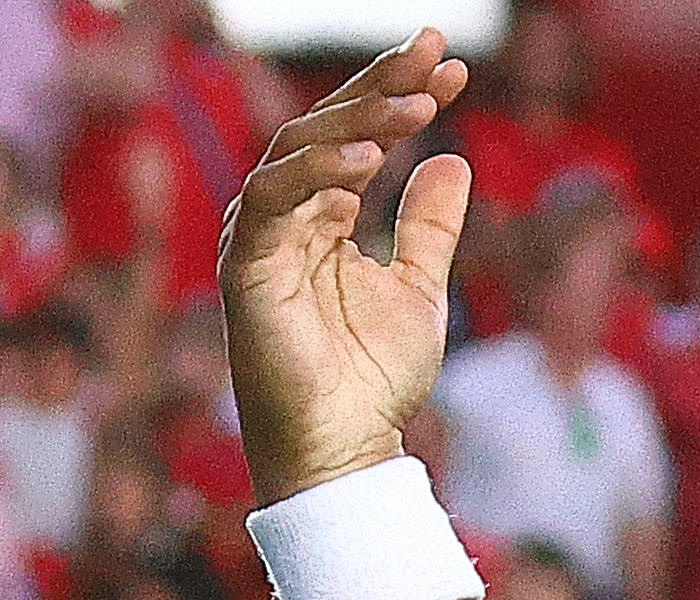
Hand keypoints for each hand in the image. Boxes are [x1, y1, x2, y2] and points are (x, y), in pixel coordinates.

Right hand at [222, 33, 473, 501]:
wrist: (345, 447)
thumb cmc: (372, 378)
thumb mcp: (419, 288)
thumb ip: (430, 226)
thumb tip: (453, 159)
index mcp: (319, 214)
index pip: (358, 134)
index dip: (399, 93)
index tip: (453, 63)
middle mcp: (283, 215)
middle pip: (327, 127)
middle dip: (382, 86)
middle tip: (435, 53)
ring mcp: (260, 237)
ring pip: (299, 150)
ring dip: (360, 120)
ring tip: (417, 103)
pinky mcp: (246, 266)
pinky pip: (272, 200)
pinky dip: (316, 173)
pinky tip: (366, 160)